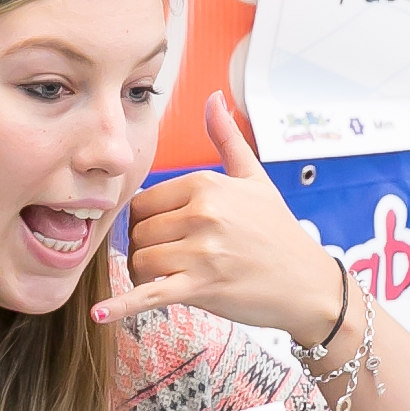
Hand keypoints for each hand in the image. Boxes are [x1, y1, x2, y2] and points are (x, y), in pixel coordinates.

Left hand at [91, 94, 344, 338]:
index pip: (144, 202)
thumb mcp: (254, 179)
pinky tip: (100, 313)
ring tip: (164, 279)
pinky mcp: (201, 287)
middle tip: (166, 261)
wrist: (308, 284)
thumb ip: (227, 138)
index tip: (162, 235)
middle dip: (145, 248)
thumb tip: (213, 97)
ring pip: (140, 260)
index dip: (145, 222)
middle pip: (139, 232)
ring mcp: (201, 252)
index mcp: (207, 185)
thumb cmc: (279, 233)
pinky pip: (150, 294)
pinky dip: (122, 306)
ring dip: (144, 274)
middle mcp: (202, 214)